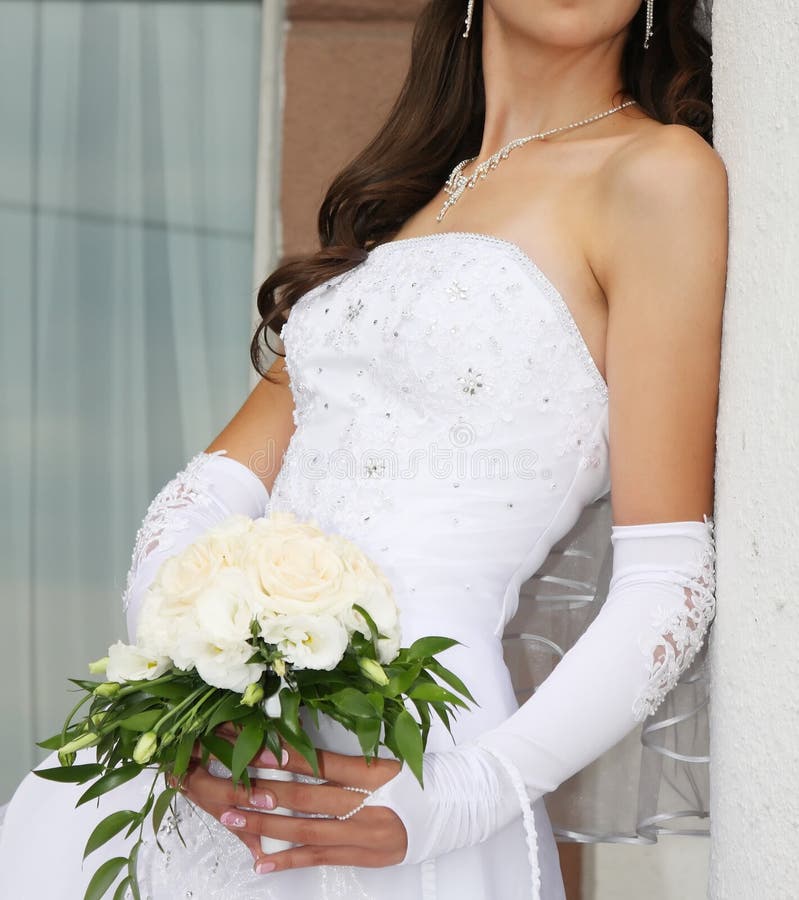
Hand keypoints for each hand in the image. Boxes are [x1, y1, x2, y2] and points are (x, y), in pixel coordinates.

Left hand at [172, 725, 406, 874]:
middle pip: (308, 797)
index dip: (288, 758)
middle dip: (266, 793)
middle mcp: (365, 804)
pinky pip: (318, 858)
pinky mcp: (360, 855)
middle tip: (233, 789)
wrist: (450, 810)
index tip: (257, 750)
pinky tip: (261, 860)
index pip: (322, 763)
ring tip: (234, 820)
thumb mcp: (384, 761)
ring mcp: (362, 834)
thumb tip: (298, 754)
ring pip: (306, 830)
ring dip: (266, 826)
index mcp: (371, 774)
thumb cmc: (413, 779)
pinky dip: (287, 860)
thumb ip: (346, 762)